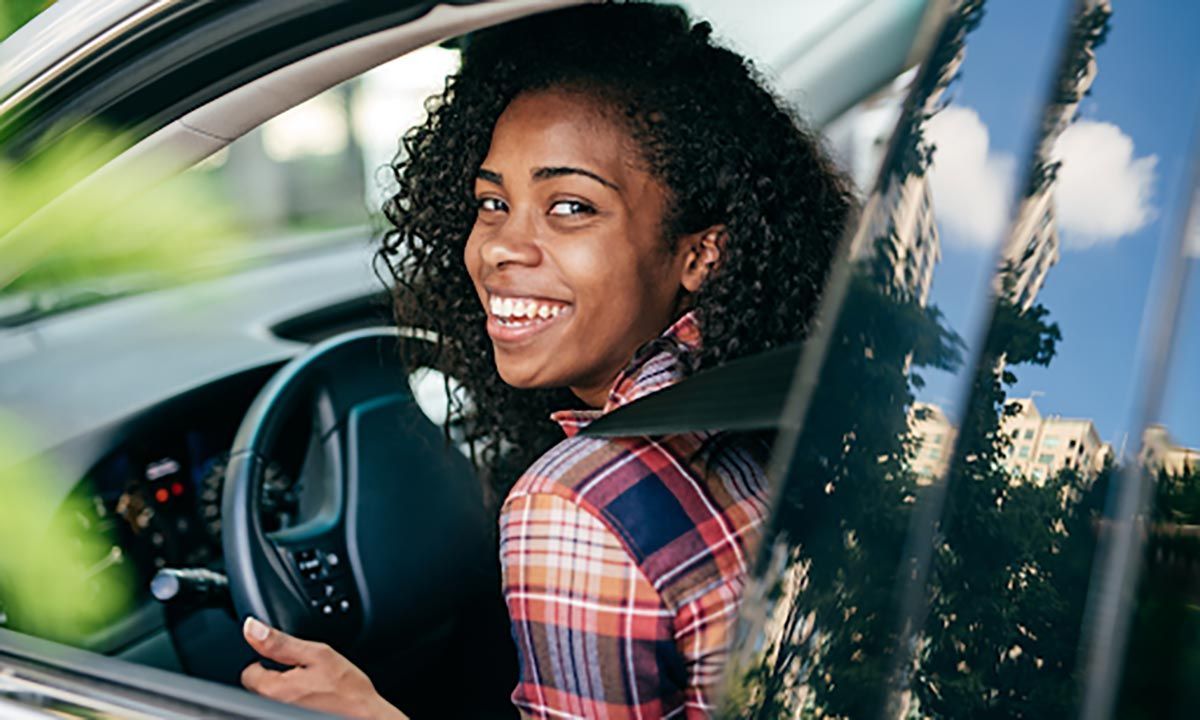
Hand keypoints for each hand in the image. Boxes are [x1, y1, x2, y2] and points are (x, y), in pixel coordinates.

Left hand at [241, 616, 407, 718]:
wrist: (366, 716)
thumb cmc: (348, 689)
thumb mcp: (318, 654)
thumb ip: (280, 642)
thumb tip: (252, 627)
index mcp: (273, 689)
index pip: (249, 671)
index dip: (269, 661)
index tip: (290, 662)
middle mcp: (271, 708)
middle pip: (260, 687)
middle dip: (279, 677)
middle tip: (307, 674)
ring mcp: (280, 714)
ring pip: (274, 699)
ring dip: (288, 691)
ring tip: (314, 688)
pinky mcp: (292, 718)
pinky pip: (285, 707)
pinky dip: (298, 702)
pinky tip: (316, 700)